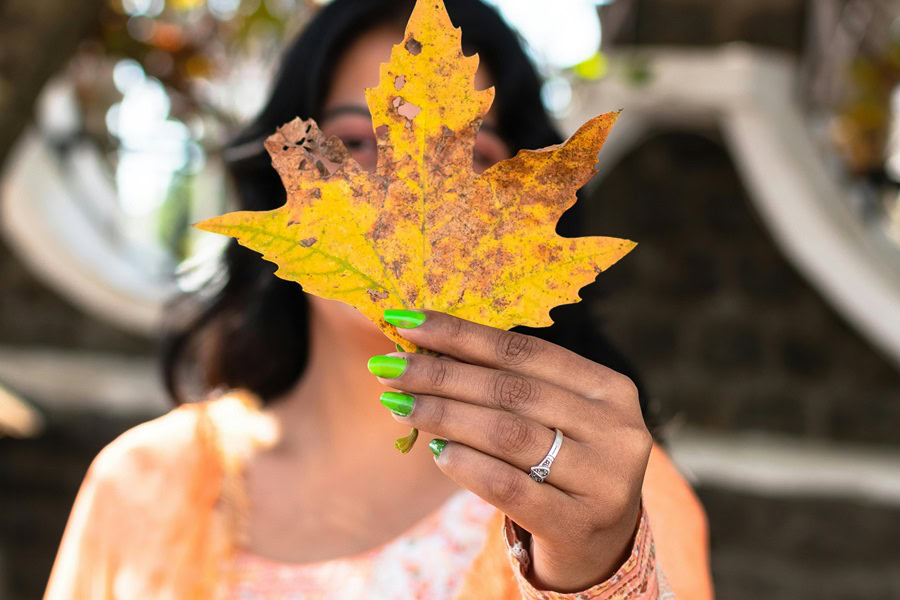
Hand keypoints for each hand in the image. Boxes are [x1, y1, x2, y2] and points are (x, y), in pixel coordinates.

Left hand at [367, 309, 651, 592]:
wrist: (600, 544)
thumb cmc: (563, 467)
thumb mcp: (553, 419)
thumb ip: (508, 386)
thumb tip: (424, 348)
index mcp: (609, 389)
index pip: (523, 352)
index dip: (461, 334)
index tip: (406, 322)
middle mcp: (616, 429)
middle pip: (511, 390)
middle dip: (440, 374)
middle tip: (387, 366)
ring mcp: (604, 479)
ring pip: (507, 434)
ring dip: (444, 414)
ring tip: (398, 403)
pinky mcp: (579, 524)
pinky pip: (509, 486)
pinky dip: (466, 464)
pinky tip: (435, 451)